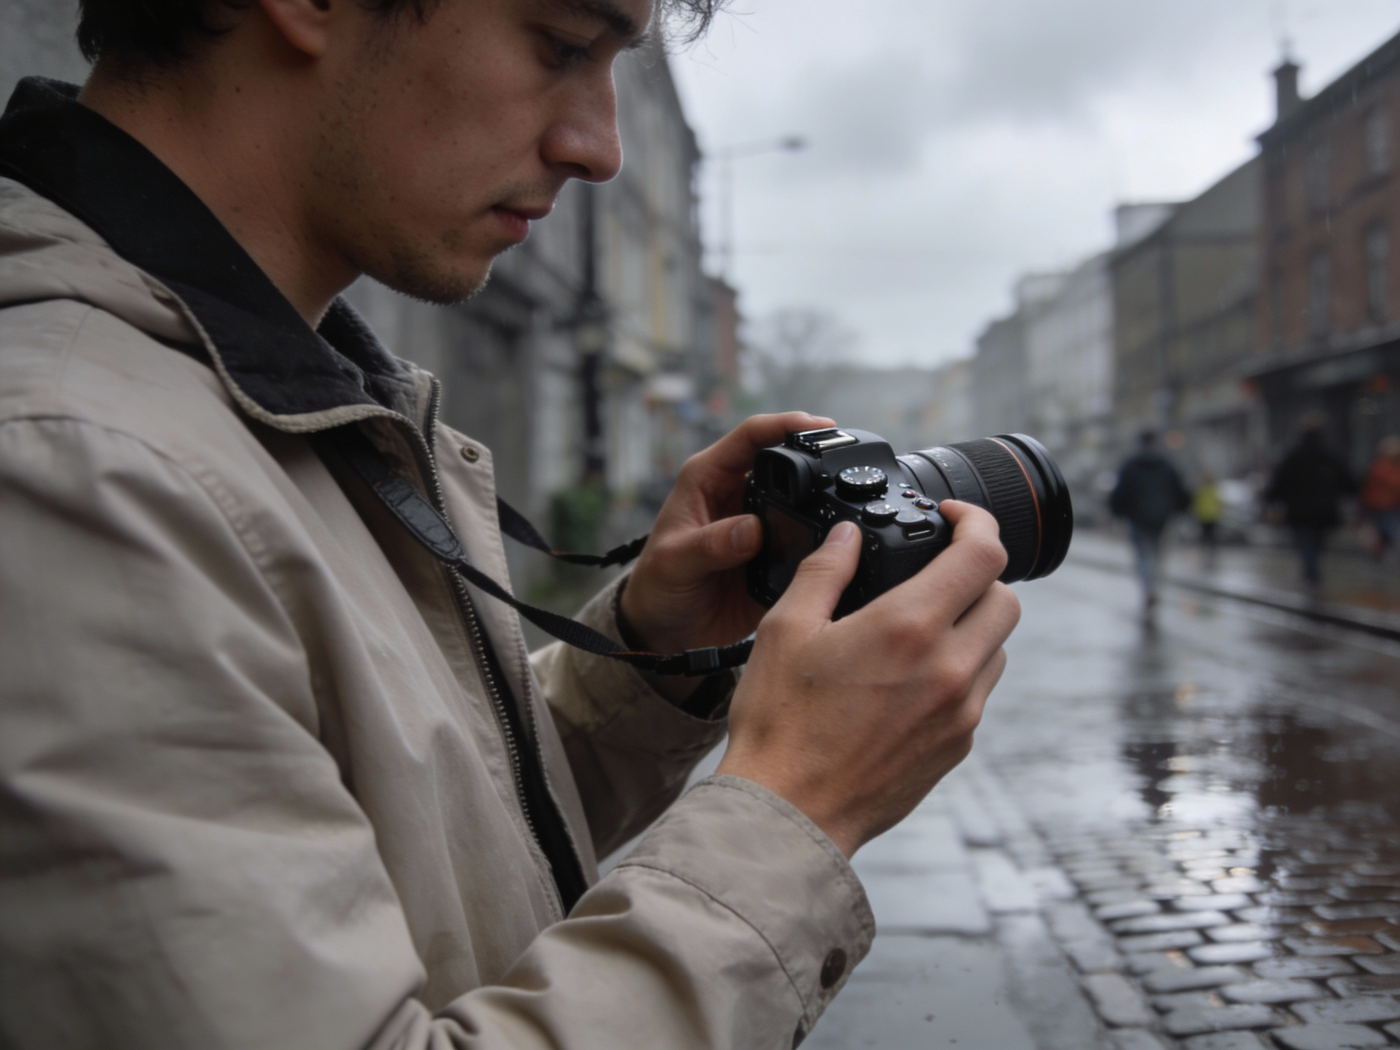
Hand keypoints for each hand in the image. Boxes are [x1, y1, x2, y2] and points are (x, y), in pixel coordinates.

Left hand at [619, 412, 833, 701]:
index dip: (784, 424)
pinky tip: (847, 547)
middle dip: (819, 458)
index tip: (820, 426)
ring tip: (855, 505)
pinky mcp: (778, 555)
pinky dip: (827, 543)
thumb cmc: (657, 585)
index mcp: (710, 478)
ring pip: (805, 501)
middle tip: (849, 463)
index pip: (751, 436)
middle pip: (787, 462)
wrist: (667, 630)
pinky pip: (809, 543)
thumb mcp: (673, 562)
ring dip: (827, 502)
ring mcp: (763, 524)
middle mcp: (740, 494)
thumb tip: (752, 530)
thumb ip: (709, 545)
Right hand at [715, 501, 1020, 856]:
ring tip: (919, 628)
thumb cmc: (781, 724)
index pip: (984, 554)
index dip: (976, 522)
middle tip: (935, 573)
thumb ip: (825, 570)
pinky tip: (910, 678)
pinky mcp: (957, 745)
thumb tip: (848, 535)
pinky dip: (959, 670)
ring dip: (972, 625)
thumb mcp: (785, 629)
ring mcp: (961, 711)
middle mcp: (949, 667)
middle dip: (978, 574)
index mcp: (909, 627)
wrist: (790, 812)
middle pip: (1006, 599)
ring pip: (997, 647)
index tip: (954, 518)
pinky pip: (979, 691)